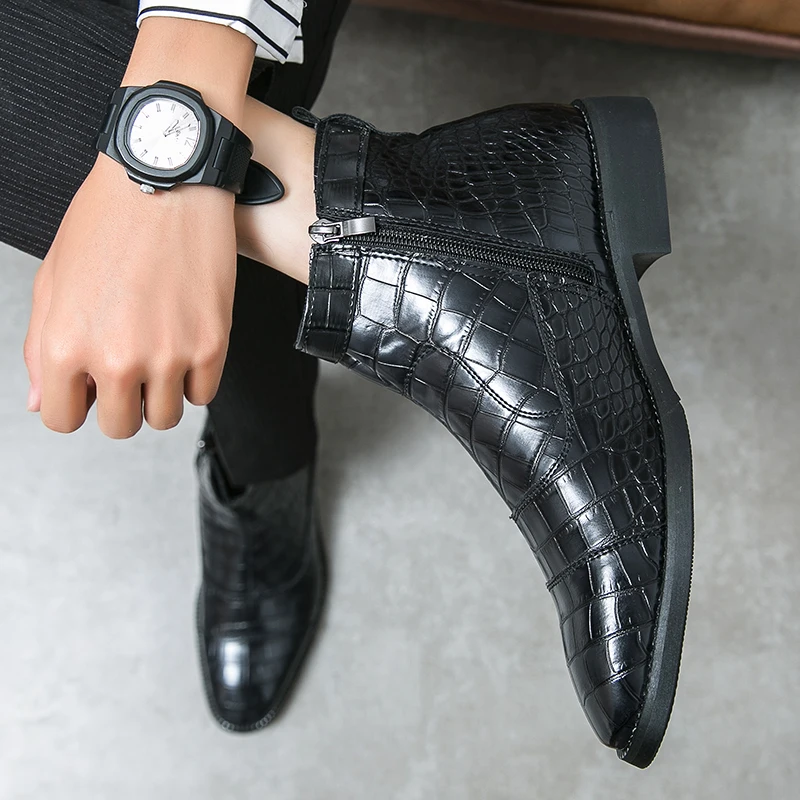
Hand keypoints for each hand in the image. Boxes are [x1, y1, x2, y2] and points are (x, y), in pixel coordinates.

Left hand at [23, 153, 236, 438]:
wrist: (166, 182)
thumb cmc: (106, 222)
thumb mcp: (53, 281)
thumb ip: (41, 348)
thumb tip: (42, 399)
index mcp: (65, 346)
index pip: (62, 419)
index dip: (75, 402)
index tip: (89, 386)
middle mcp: (116, 359)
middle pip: (119, 426)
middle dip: (119, 402)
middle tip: (128, 366)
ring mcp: (169, 356)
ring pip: (164, 417)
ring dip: (159, 394)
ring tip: (159, 353)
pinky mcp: (212, 345)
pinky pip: (203, 394)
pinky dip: (194, 378)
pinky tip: (185, 343)